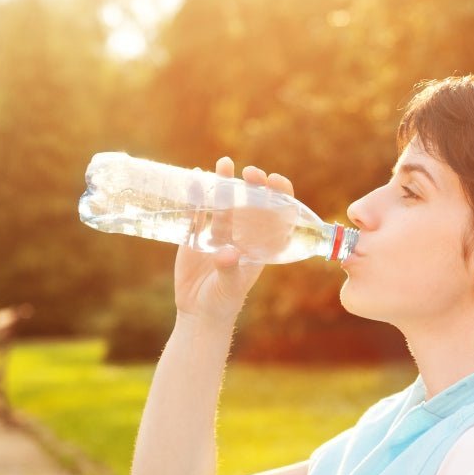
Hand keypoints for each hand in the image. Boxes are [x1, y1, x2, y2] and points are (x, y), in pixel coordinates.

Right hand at [173, 157, 294, 321]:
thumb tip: (227, 252)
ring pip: (224, 203)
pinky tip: (194, 179)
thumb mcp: (229, 288)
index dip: (279, 197)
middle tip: (251, 172)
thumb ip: (230, 269)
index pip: (275, 216)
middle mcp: (241, 235)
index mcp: (258, 246)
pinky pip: (197, 212)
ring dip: (225, 183)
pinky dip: (196, 196)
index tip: (275, 181)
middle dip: (253, 185)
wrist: (199, 312)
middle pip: (250, 204)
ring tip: (224, 163)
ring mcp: (219, 233)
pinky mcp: (196, 236)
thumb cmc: (223, 302)